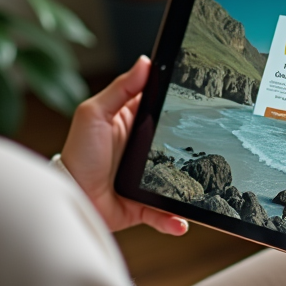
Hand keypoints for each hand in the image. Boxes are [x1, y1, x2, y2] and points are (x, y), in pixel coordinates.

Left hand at [60, 56, 188, 236]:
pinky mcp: (143, 205)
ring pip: (177, 180)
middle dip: (195, 146)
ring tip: (204, 187)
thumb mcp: (94, 114)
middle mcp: (143, 150)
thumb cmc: (77, 154)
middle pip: (177, 144)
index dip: (180, 101)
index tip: (202, 95)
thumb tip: (145, 62)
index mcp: (131, 123)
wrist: (71, 195)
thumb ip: (119, 89)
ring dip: (191, 187)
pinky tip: (181, 222)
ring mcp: (146, 178)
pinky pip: (164, 213)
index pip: (161, 107)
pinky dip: (174, 220)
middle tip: (214, 143)